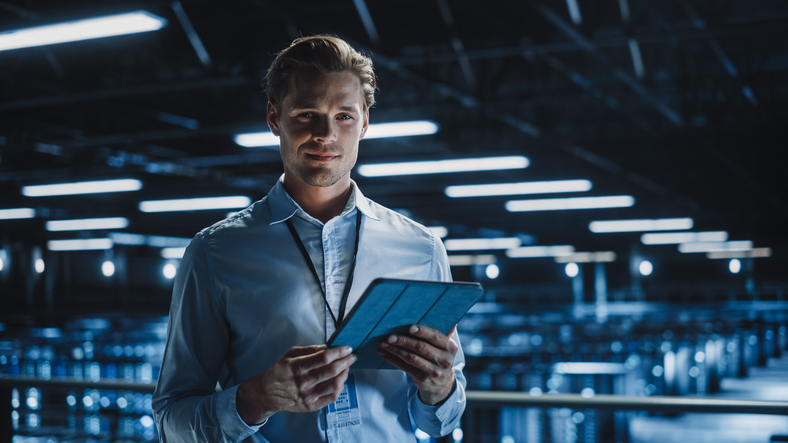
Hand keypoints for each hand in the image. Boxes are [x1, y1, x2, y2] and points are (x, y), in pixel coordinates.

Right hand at [236, 344, 356, 424]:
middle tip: (352, 356)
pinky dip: (340, 387)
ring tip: (346, 368)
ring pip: (335, 384)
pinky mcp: (311, 406)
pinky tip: (339, 380)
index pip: (324, 358)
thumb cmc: (281, 371)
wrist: (269, 393)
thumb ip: (310, 349)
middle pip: (332, 370)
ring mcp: (307, 396)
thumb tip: (329, 347)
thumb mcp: (290, 354)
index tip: (347, 348)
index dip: (339, 352)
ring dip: (345, 374)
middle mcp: (303, 382)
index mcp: (297, 367)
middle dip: (346, 361)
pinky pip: (332, 397)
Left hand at [378, 325, 457, 405]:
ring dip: (395, 350)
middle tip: (390, 336)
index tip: (410, 327)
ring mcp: (433, 371)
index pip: (435, 337)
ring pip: (411, 358)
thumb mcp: (446, 345)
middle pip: (421, 348)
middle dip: (404, 341)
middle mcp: (444, 360)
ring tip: (383, 343)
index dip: (422, 332)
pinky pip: (405, 367)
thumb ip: (444, 331)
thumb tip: (440, 310)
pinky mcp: (423, 379)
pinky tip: (384, 353)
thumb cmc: (440, 355)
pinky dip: (393, 359)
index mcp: (450, 347)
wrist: (443, 382)